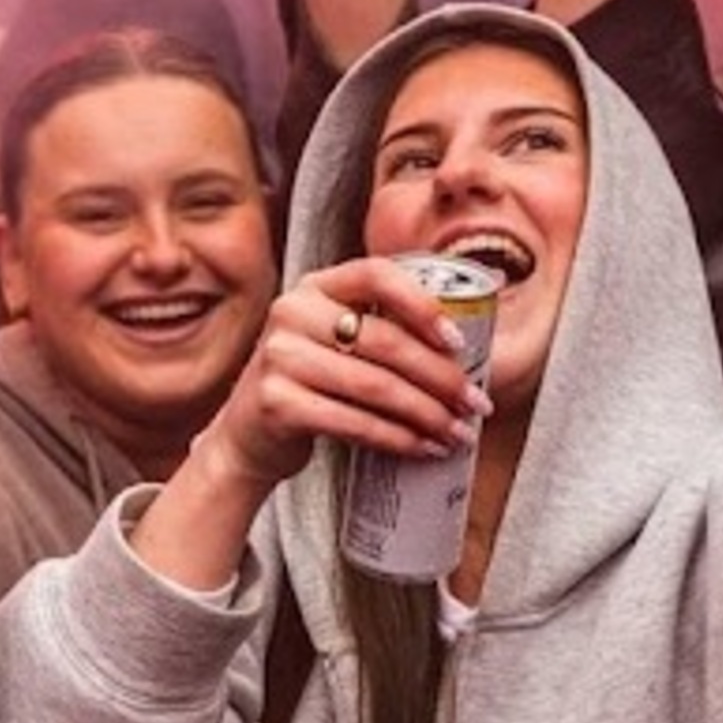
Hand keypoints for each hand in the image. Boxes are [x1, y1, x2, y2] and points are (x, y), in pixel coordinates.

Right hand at [197, 256, 484, 492]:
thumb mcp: (332, 341)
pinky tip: (423, 448)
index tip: (458, 341)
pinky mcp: (277, 403)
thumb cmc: (309, 386)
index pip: (377, 275)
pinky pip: (354, 422)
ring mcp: (279, 357)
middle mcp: (292, 313)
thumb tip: (469, 340)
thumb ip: (380, 329)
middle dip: (442, 378)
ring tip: (457, 433)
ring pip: (376, 387)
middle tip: (475, 404)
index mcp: (315, 287)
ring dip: (428, 414)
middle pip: (385, 341)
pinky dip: (398, 439)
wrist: (246, 436)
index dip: (423, 305)